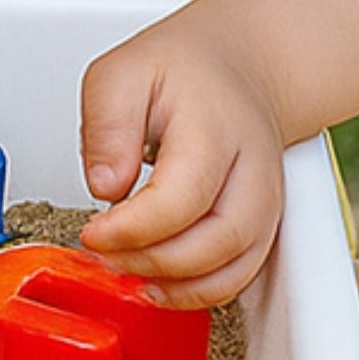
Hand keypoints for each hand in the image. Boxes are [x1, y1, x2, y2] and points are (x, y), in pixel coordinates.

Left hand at [74, 16, 289, 307]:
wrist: (237, 68)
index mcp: (215, 130)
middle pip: (216, 242)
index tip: (92, 233)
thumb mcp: (122, 73)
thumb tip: (105, 185)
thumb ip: (108, 125)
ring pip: (234, 268)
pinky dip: (199, 291)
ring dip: (177, 286)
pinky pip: (240, 274)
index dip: (133, 229)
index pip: (181, 199)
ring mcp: (265, 204)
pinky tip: (158, 284)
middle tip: (103, 254)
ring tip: (126, 274)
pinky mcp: (263, 227)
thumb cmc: (180, 70)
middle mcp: (252, 174)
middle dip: (152, 261)